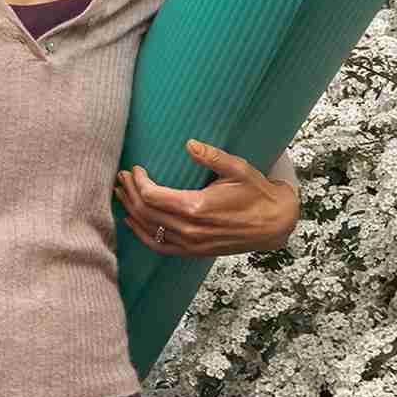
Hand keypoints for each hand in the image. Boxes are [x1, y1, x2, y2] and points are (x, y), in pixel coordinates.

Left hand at [114, 139, 298, 255]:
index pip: (152, 196)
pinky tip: (132, 221)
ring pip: (148, 229)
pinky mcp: (193, 252)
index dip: (138, 181)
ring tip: (121, 193)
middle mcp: (190, 229)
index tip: (135, 168)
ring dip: (131, 210)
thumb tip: (190, 144)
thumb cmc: (257, 193)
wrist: (275, 224)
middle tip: (121, 177)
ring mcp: (190, 244)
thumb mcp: (239, 169)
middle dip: (129, 192)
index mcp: (197, 207)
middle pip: (145, 211)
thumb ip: (212, 157)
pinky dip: (141, 234)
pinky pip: (159, 246)